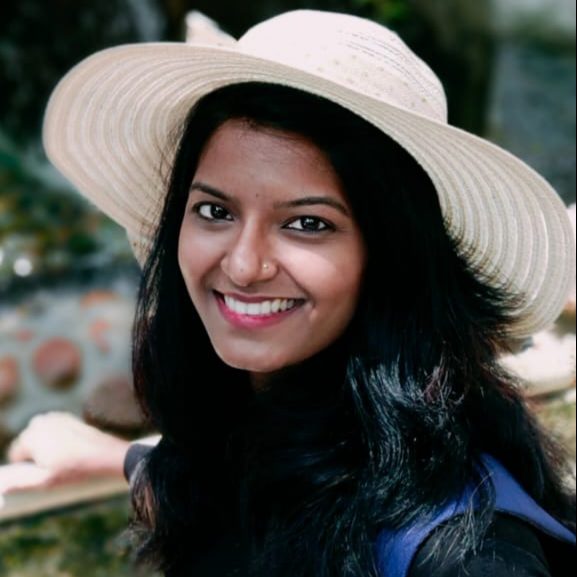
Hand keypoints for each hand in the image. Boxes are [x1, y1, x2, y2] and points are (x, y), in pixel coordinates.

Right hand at [0, 412, 130, 494]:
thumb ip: (18, 482)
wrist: (102, 453)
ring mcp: (51, 417)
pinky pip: (50, 431)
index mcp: (28, 437)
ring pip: (38, 437)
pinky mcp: (63, 416)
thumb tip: (0, 485)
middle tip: (56, 464)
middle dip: (35, 454)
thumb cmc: (73, 468)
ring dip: (45, 446)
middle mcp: (37, 422)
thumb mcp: (44, 481)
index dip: (28, 467)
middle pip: (26, 444)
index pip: (14, 455)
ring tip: (64, 455)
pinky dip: (56, 438)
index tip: (44, 470)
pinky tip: (70, 447)